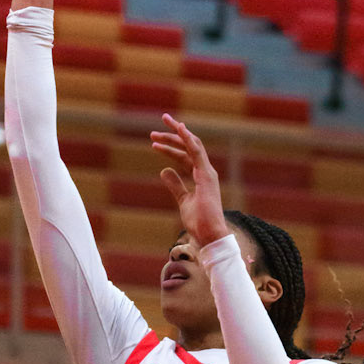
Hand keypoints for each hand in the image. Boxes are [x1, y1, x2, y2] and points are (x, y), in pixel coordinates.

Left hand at [151, 115, 230, 249]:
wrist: (209, 234)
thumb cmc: (199, 222)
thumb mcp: (183, 201)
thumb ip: (175, 185)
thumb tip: (164, 171)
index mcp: (200, 177)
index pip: (185, 156)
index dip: (171, 147)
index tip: (155, 142)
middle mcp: (205, 171)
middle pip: (188, 147)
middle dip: (172, 136)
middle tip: (154, 131)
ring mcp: (207, 172)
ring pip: (192, 146)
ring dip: (175, 135)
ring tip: (157, 131)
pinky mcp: (207, 175)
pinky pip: (197, 152)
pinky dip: (188, 139)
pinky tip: (179, 129)